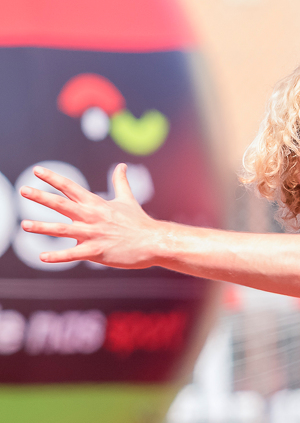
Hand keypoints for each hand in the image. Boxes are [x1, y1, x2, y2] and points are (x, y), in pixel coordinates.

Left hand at [19, 163, 161, 267]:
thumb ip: (120, 182)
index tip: (37, 171)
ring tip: (24, 225)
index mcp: (96, 204)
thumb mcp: (127, 200)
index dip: (53, 178)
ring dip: (42, 227)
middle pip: (61, 204)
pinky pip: (72, 254)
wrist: (153, 242)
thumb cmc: (139, 222)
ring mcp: (93, 234)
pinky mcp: (96, 252)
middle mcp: (91, 216)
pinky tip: (42, 257)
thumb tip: (122, 165)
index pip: (70, 187)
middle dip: (41, 197)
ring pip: (62, 230)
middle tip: (23, 190)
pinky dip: (57, 256)